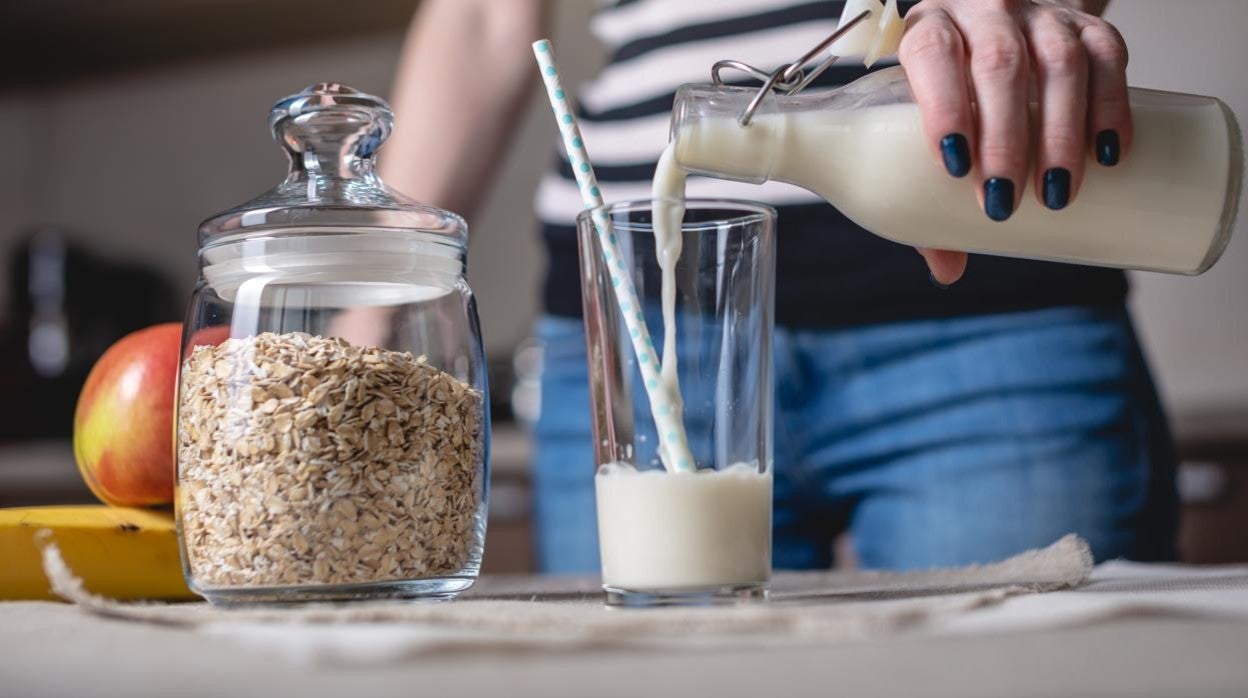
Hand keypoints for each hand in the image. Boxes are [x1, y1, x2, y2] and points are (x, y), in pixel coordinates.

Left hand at [899, 0, 1130, 284]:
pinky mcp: (1087, 23)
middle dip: (1007, 138)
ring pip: (1059, 62)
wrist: (999, 29)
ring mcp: (1039, 14)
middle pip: (999, 65)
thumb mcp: (925, 124)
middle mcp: (983, 11)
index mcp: (929, 30)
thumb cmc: (952, 90)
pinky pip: (1108, 56)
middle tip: (1006, 201)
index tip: (955, 166)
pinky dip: (1112, 107)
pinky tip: (1111, 153)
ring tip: (1057, 193)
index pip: (932, 53)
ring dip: (1061, 132)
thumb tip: (947, 270)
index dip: (943, 106)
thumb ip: (927, 192)